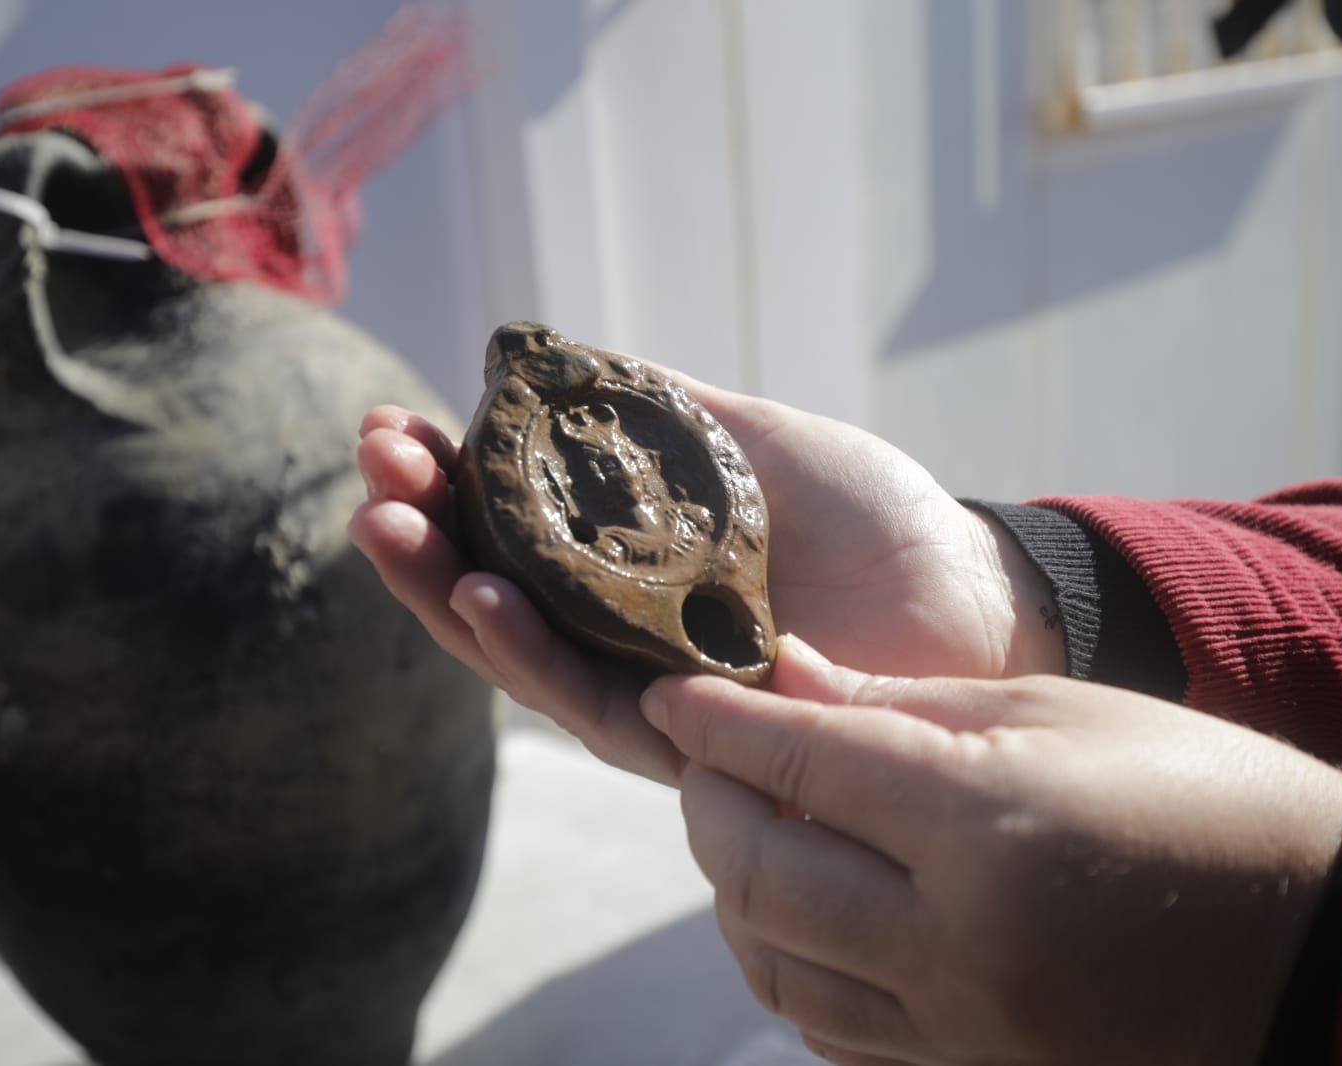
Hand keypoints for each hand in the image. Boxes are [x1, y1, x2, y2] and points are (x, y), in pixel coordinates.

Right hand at [348, 373, 1062, 782]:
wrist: (971, 590)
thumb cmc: (870, 519)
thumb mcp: (750, 441)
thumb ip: (659, 412)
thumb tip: (551, 358)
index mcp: (629, 570)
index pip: (510, 537)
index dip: (445, 489)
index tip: (389, 430)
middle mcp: (627, 639)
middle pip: (499, 604)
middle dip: (423, 542)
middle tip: (370, 482)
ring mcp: (659, 694)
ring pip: (530, 661)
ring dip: (452, 598)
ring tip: (394, 534)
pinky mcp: (702, 740)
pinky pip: (602, 706)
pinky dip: (538, 655)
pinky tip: (486, 599)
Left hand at [643, 638, 1341, 1065]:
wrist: (1311, 937)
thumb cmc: (1193, 792)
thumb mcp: (1055, 714)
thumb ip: (901, 706)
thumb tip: (782, 678)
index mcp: (983, 827)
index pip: (796, 764)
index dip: (715, 723)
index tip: (667, 693)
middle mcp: (958, 942)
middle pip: (758, 876)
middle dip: (709, 807)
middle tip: (704, 758)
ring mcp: (962, 1024)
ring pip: (776, 967)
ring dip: (738, 892)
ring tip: (752, 829)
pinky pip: (832, 1028)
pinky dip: (792, 964)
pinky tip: (806, 910)